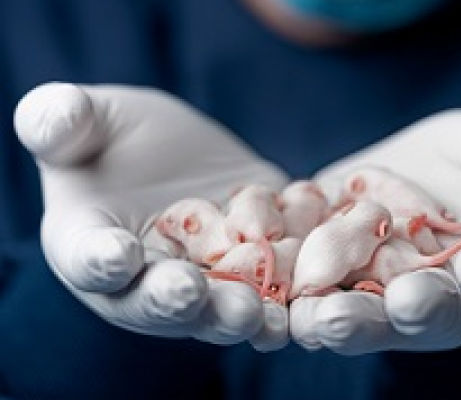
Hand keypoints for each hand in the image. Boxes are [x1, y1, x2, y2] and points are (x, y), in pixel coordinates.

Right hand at [14, 82, 288, 350]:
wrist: (172, 152)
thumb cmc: (113, 136)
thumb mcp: (83, 119)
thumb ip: (60, 121)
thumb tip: (53, 122)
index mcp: (92, 244)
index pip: (88, 258)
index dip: (99, 258)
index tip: (116, 254)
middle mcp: (145, 277)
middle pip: (157, 300)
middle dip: (174, 301)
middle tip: (192, 297)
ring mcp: (203, 280)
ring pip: (216, 306)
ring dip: (234, 314)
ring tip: (254, 316)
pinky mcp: (251, 266)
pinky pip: (270, 283)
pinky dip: (287, 291)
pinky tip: (308, 292)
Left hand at [290, 109, 460, 353]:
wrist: (416, 170)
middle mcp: (431, 293)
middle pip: (421, 310)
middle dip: (406, 311)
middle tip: (396, 308)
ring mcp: (376, 290)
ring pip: (360, 311)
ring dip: (340, 318)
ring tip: (319, 320)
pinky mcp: (328, 272)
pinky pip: (308, 285)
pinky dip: (289, 289)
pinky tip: (267, 293)